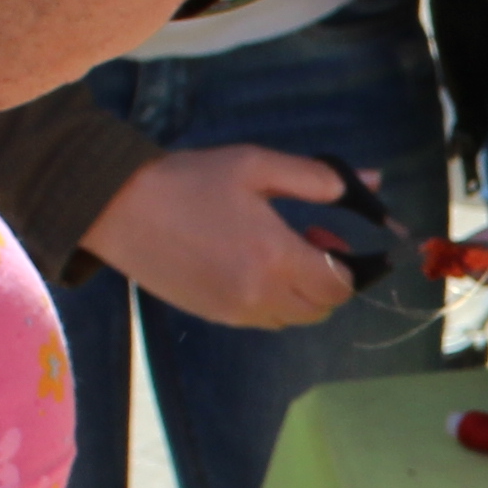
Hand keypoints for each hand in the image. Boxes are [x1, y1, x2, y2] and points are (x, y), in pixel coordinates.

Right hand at [81, 144, 370, 330]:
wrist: (119, 209)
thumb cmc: (189, 180)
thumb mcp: (255, 166)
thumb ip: (314, 177)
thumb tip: (368, 181)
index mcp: (275, 257)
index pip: (338, 286)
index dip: (349, 267)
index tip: (333, 238)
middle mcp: (260, 295)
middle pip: (319, 309)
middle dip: (327, 280)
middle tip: (311, 240)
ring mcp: (234, 312)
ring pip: (290, 319)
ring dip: (299, 293)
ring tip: (279, 252)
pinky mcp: (212, 317)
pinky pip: (261, 321)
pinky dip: (271, 301)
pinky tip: (251, 265)